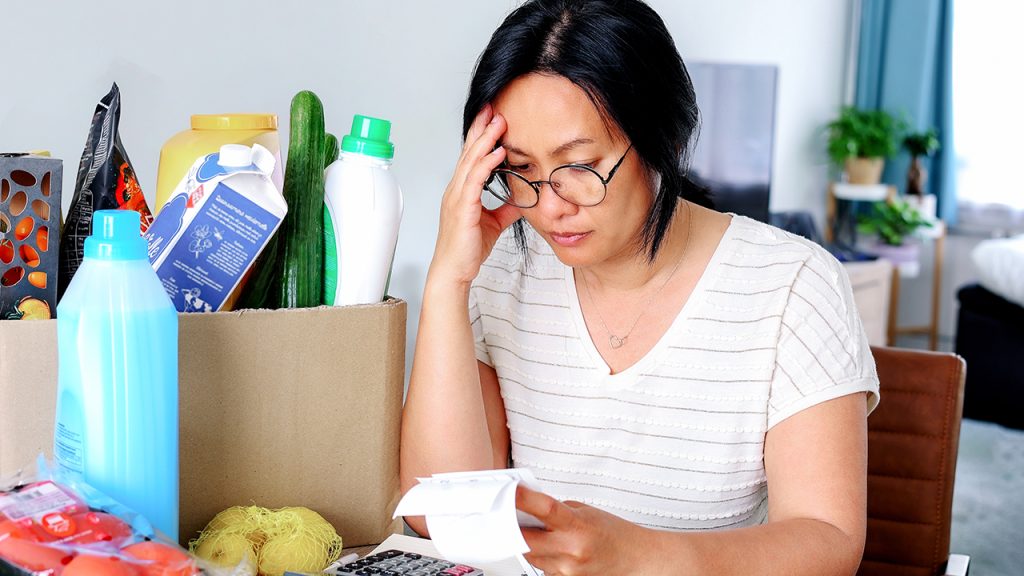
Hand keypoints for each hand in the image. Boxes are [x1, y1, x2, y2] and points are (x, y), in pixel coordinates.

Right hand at [430, 104, 521, 286]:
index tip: (493, 117)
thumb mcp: (495, 223)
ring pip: (471, 160)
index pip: (471, 156)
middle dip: (481, 128)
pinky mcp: (462, 208)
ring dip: (485, 139)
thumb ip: (507, 208)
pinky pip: (475, 180)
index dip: (481, 135)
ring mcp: (457, 197)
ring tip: (499, 121)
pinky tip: (498, 152)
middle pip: (469, 151)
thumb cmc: (468, 249)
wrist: (454, 271)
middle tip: (494, 107)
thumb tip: (524, 199)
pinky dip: (486, 164)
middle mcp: (456, 189)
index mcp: (462, 190)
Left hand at [517, 485, 650, 574]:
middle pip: (526, 541)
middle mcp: (571, 550)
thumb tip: (530, 508)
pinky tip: (558, 551)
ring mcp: (567, 570)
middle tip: (513, 519)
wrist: (635, 560)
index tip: (510, 491)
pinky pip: (542, 569)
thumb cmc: (614, 534)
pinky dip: (544, 558)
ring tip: (548, 536)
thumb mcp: (586, 512)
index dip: (523, 499)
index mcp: (578, 526)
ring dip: (532, 545)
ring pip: (531, 556)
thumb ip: (557, 510)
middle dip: (516, 530)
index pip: (545, 509)